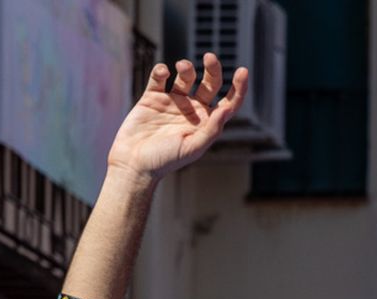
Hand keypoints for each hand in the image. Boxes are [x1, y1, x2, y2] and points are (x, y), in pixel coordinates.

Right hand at [106, 53, 248, 182]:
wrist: (134, 163)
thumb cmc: (165, 161)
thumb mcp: (192, 147)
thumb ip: (211, 129)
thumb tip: (228, 108)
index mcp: (206, 123)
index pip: (228, 102)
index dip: (238, 88)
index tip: (242, 71)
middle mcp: (192, 110)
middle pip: (209, 83)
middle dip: (212, 68)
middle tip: (209, 57)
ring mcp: (173, 102)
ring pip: (185, 76)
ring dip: (186, 68)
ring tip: (182, 66)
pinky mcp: (153, 97)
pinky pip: (160, 77)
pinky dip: (162, 70)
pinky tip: (163, 72)